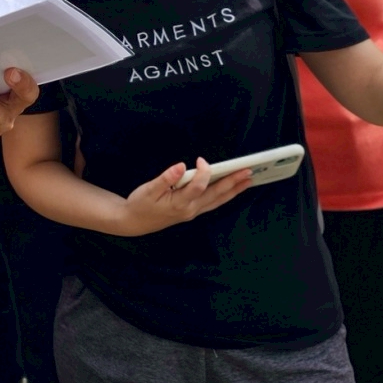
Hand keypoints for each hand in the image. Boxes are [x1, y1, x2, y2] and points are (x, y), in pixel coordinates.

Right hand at [123, 159, 250, 234]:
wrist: (134, 222)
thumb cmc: (140, 204)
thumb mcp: (148, 190)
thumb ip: (165, 178)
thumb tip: (179, 166)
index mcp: (178, 203)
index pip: (197, 187)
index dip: (203, 172)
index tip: (201, 159)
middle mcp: (189, 209)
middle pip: (215, 195)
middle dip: (232, 182)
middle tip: (248, 171)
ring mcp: (192, 212)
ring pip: (218, 201)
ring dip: (233, 191)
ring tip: (248, 180)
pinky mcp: (192, 212)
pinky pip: (213, 204)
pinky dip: (225, 196)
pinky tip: (232, 190)